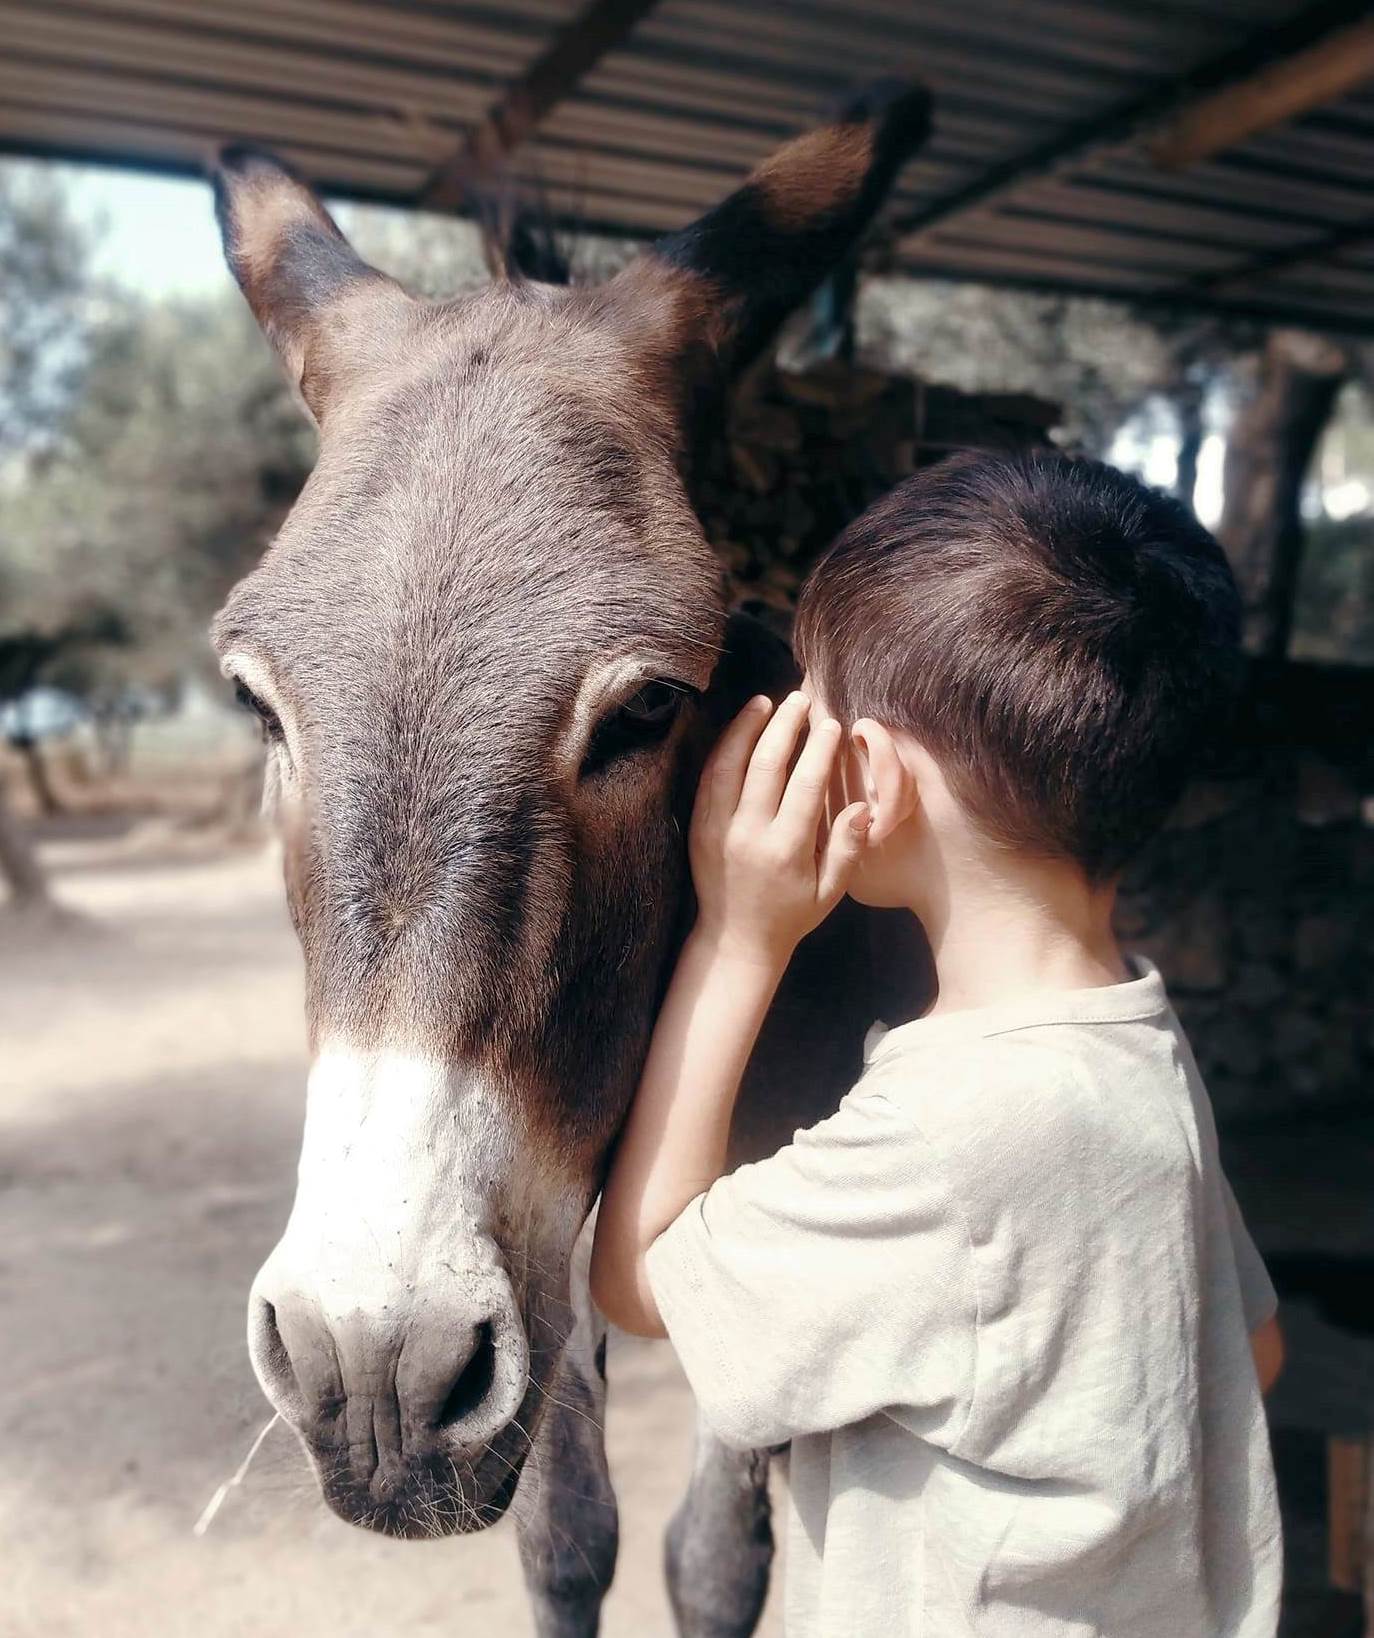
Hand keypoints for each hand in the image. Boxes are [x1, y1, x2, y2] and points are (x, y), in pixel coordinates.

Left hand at [689, 691, 870, 967]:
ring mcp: (718, 828)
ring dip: (747, 728)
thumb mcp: (830, 892)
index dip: (819, 750)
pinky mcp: (699, 827)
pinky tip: (738, 729)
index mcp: (785, 850)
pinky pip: (708, 778)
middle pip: (766, 765)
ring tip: (765, 701)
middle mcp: (748, 834)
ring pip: (730, 764)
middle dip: (785, 726)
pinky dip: (723, 748)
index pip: (805, 786)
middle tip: (800, 699)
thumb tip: (865, 807)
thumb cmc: (790, 915)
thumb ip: (848, 848)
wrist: (735, 940)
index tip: (831, 724)